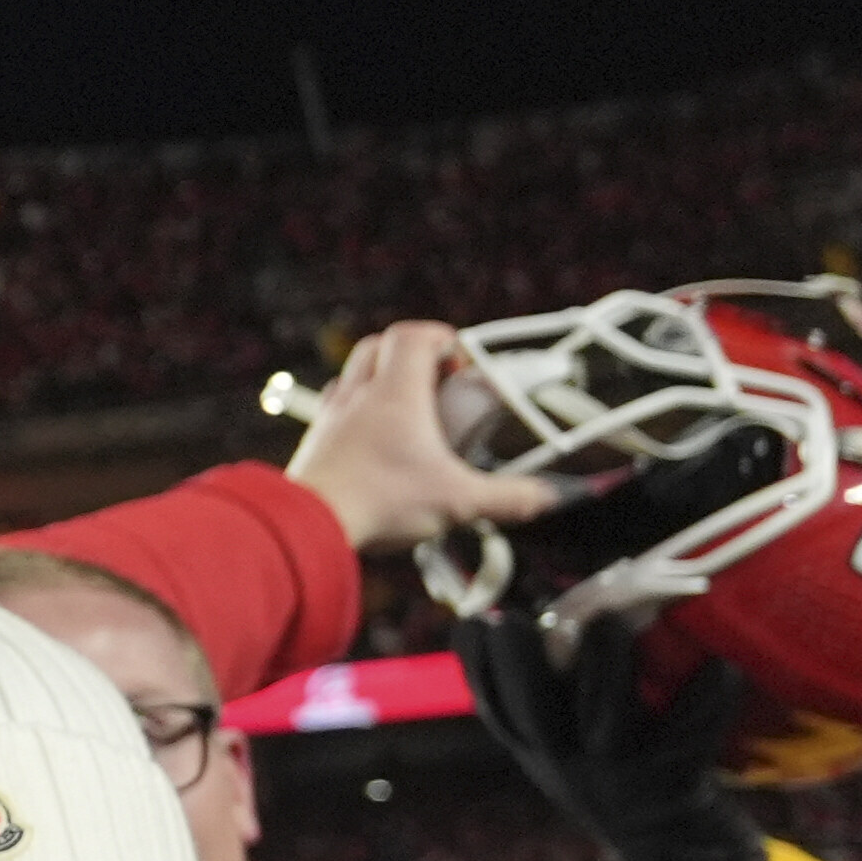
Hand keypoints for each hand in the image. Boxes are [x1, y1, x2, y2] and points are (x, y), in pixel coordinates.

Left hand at [275, 320, 557, 553]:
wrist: (309, 524)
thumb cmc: (381, 503)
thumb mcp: (460, 502)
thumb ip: (512, 497)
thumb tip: (552, 495)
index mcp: (395, 394)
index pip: (412, 336)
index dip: (440, 337)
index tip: (463, 361)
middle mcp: (358, 395)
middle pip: (378, 346)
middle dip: (412, 355)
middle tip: (440, 383)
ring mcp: (330, 416)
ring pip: (353, 375)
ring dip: (381, 380)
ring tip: (410, 413)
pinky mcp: (314, 441)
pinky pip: (335, 408)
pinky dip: (358, 412)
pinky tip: (375, 442)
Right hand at [456, 608, 773, 860]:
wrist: (676, 855)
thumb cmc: (617, 778)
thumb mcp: (566, 749)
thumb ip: (549, 698)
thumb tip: (551, 611)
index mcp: (539, 750)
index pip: (494, 706)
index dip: (479, 664)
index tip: (478, 620)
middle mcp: (570, 764)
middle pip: (532, 714)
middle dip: (520, 662)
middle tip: (514, 617)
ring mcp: (622, 774)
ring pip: (607, 717)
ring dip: (608, 666)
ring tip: (611, 621)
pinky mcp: (676, 779)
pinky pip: (694, 733)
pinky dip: (709, 699)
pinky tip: (720, 667)